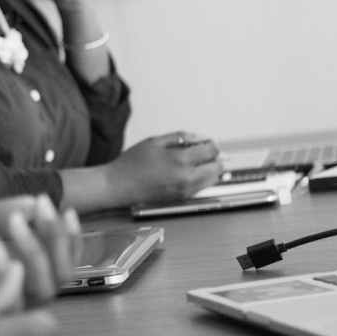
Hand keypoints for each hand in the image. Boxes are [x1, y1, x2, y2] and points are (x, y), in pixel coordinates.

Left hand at [0, 195, 81, 307]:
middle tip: (40, 210)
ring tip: (14, 223)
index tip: (56, 204)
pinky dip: (7, 271)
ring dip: (34, 252)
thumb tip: (33, 201)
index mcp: (13, 269)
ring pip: (42, 291)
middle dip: (55, 241)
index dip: (65, 235)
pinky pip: (10, 303)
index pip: (57, 259)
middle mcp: (13, 292)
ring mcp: (0, 308)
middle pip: (59, 277)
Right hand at [107, 132, 223, 205]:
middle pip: (217, 167)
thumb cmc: (132, 163)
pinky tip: (185, 173)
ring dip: (209, 169)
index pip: (211, 151)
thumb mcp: (154, 141)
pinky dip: (201, 178)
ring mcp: (186, 190)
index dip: (210, 144)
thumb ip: (180, 137)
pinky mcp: (183, 198)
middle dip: (212, 158)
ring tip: (193, 163)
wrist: (119, 186)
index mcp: (180, 160)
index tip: (205, 143)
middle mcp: (187, 177)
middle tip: (200, 152)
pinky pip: (202, 187)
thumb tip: (200, 138)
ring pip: (213, 179)